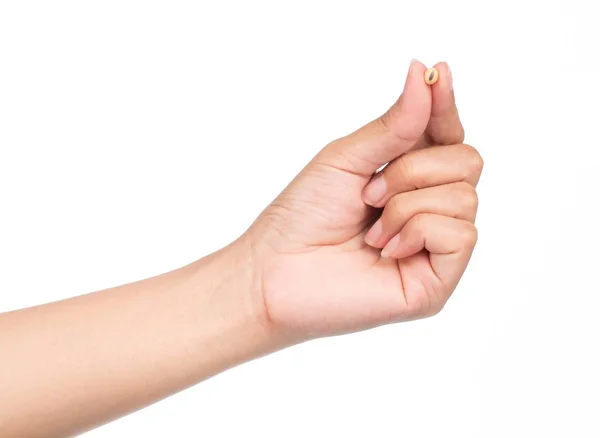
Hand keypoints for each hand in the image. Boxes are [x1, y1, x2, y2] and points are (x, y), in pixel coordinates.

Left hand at [245, 61, 482, 340]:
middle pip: (467, 161)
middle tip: (368, 193)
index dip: (444, 104)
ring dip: (405, 204)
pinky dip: (416, 231)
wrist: (275, 272)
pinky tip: (385, 250)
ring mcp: (435, 245)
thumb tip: (424, 76)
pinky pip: (461, 235)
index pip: (446, 134)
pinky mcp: (437, 280)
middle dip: (413, 169)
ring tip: (371, 230)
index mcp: (408, 177)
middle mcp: (429, 208)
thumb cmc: (302, 217)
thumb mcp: (346, 159)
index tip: (435, 71)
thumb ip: (393, 125)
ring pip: (465, 196)